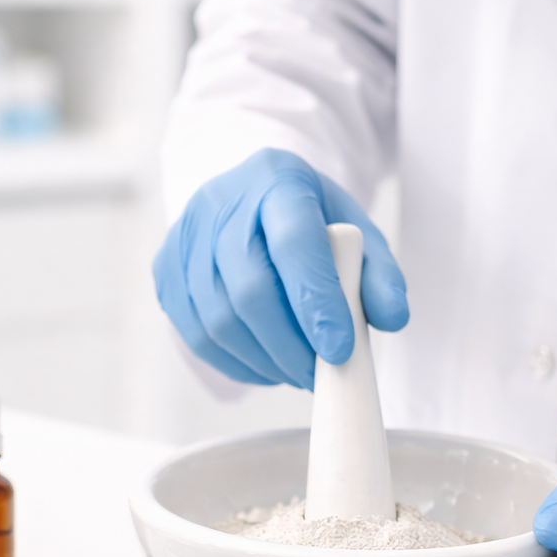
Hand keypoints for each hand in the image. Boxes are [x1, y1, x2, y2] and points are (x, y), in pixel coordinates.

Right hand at [153, 148, 408, 387]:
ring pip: (218, 321)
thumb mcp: (355, 231)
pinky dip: (237, 363)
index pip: (293, 244)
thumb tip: (391, 318)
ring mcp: (185, 238)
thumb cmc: (308, 219)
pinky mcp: (165, 271)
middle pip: (249, 291)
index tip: (339, 350)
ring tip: (296, 371)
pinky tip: (265, 364)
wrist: (249, 197)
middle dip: (290, 347)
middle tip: (320, 376)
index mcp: (276, 181)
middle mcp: (221, 204)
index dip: (316, 302)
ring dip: (264, 361)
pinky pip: (197, 336)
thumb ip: (379, 273)